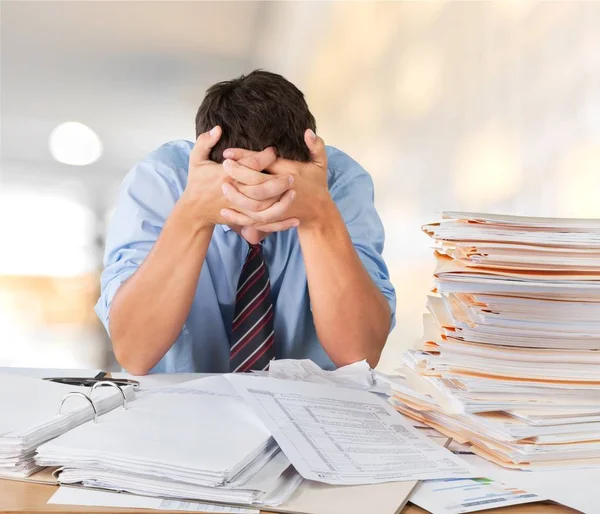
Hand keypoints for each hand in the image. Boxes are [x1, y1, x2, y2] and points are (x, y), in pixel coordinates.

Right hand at [180, 126, 294, 229]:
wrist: (193, 211)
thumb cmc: (197, 183)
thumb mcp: (196, 159)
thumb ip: (204, 142)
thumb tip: (217, 128)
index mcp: (225, 175)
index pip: (249, 165)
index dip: (264, 157)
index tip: (273, 151)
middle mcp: (234, 192)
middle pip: (259, 189)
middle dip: (277, 182)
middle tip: (291, 176)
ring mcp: (239, 208)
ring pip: (263, 209)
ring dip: (280, 203)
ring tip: (292, 193)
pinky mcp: (243, 220)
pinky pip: (264, 224)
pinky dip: (280, 224)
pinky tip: (294, 220)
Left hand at [221, 129, 331, 231]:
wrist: (319, 211)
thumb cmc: (317, 184)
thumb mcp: (320, 163)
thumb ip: (316, 146)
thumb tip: (308, 131)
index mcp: (290, 173)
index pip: (265, 163)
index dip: (245, 157)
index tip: (228, 152)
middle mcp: (282, 191)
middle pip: (257, 183)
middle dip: (238, 173)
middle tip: (224, 165)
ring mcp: (277, 207)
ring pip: (254, 204)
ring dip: (237, 196)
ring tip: (223, 186)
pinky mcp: (273, 219)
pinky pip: (254, 220)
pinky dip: (239, 218)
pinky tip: (225, 211)